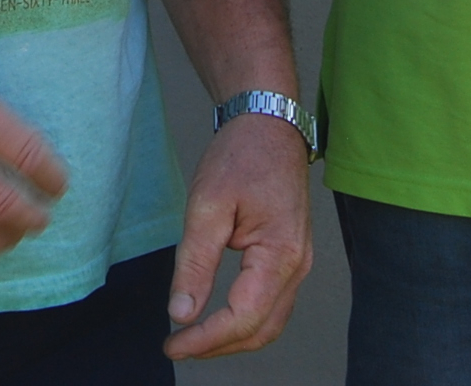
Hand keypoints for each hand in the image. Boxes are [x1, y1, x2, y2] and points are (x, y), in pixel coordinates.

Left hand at [164, 105, 312, 357]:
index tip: (172, 344)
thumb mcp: (207, 206)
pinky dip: (245, 321)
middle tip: (177, 346)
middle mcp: (297, 266)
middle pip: (260, 330)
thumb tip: (181, 314)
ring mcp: (298, 263)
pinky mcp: (290, 257)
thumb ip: (195, 264)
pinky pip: (272, 304)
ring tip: (192, 338)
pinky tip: (217, 319)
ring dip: (232, 339)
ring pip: (270, 322)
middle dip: (218, 346)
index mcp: (280, 255)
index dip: (205, 339)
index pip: (243, 318)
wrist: (268, 125)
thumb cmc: (241, 157)